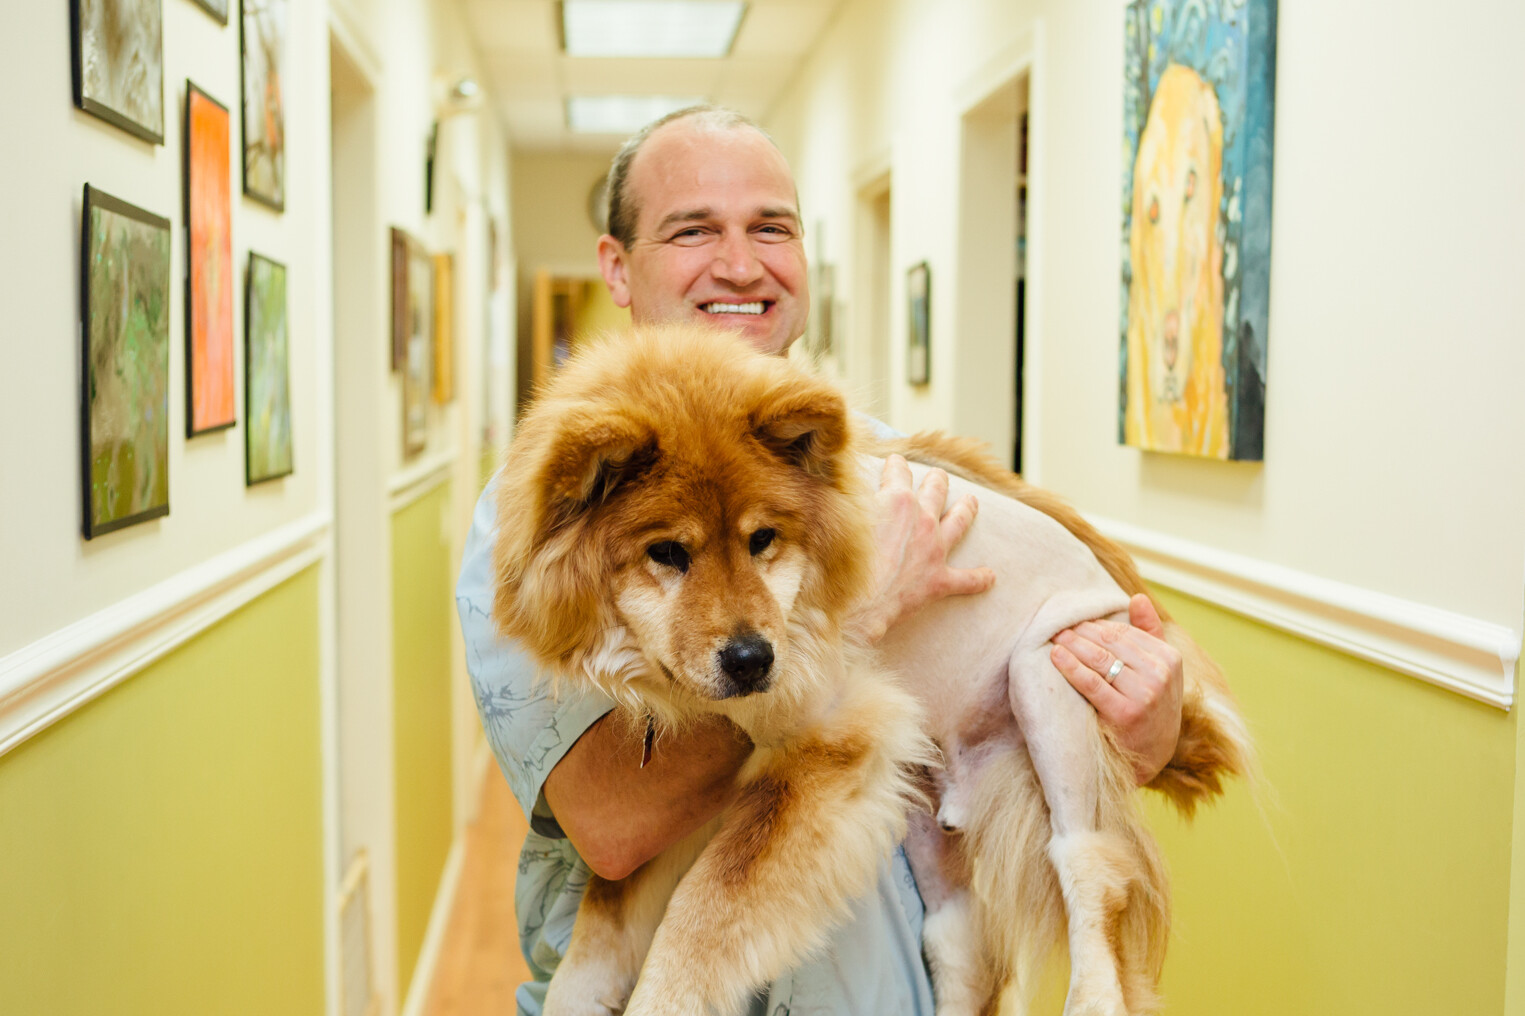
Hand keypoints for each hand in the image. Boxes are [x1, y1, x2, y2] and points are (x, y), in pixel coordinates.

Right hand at [850, 454, 996, 642]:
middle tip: (938, 476)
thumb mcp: (834, 516)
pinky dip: (979, 578)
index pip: (898, 472)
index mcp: (897, 500)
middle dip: (936, 481)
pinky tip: (990, 577)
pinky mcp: (939, 581)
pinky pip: (966, 580)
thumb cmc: (839, 562)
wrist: (855, 605)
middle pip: (935, 491)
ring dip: (966, 510)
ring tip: (972, 502)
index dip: (895, 466)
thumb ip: (835, 496)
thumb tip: (824, 482)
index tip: (895, 462)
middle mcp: (922, 520)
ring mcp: (934, 550)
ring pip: (958, 522)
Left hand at [1050, 594, 1182, 783]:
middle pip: (1110, 643)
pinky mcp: (1125, 714)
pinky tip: (1056, 656)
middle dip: (1081, 632)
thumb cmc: (1152, 704)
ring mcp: (1144, 695)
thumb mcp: (1161, 670)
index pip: (1124, 632)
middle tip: (1057, 626)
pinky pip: (1091, 683)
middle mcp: (1160, 674)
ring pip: (1099, 659)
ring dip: (1073, 644)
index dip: (1096, 625)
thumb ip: (1151, 633)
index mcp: (1170, 658)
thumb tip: (1138, 597)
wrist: (1152, 754)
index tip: (1076, 622)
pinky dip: (1070, 666)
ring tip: (1054, 637)